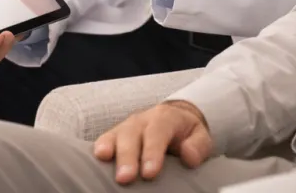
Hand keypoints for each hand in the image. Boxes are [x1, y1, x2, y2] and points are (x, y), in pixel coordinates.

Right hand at [93, 101, 212, 183]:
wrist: (174, 119)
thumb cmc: (186, 134)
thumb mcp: (200, 136)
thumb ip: (198, 145)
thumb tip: (188, 156)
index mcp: (165, 118)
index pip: (158, 132)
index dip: (152, 152)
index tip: (150, 173)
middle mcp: (142, 120)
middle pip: (132, 134)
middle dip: (127, 156)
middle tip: (125, 178)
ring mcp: (126, 126)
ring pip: (115, 134)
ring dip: (110, 150)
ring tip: (104, 162)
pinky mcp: (115, 135)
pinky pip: (104, 138)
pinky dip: (99, 147)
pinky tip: (95, 159)